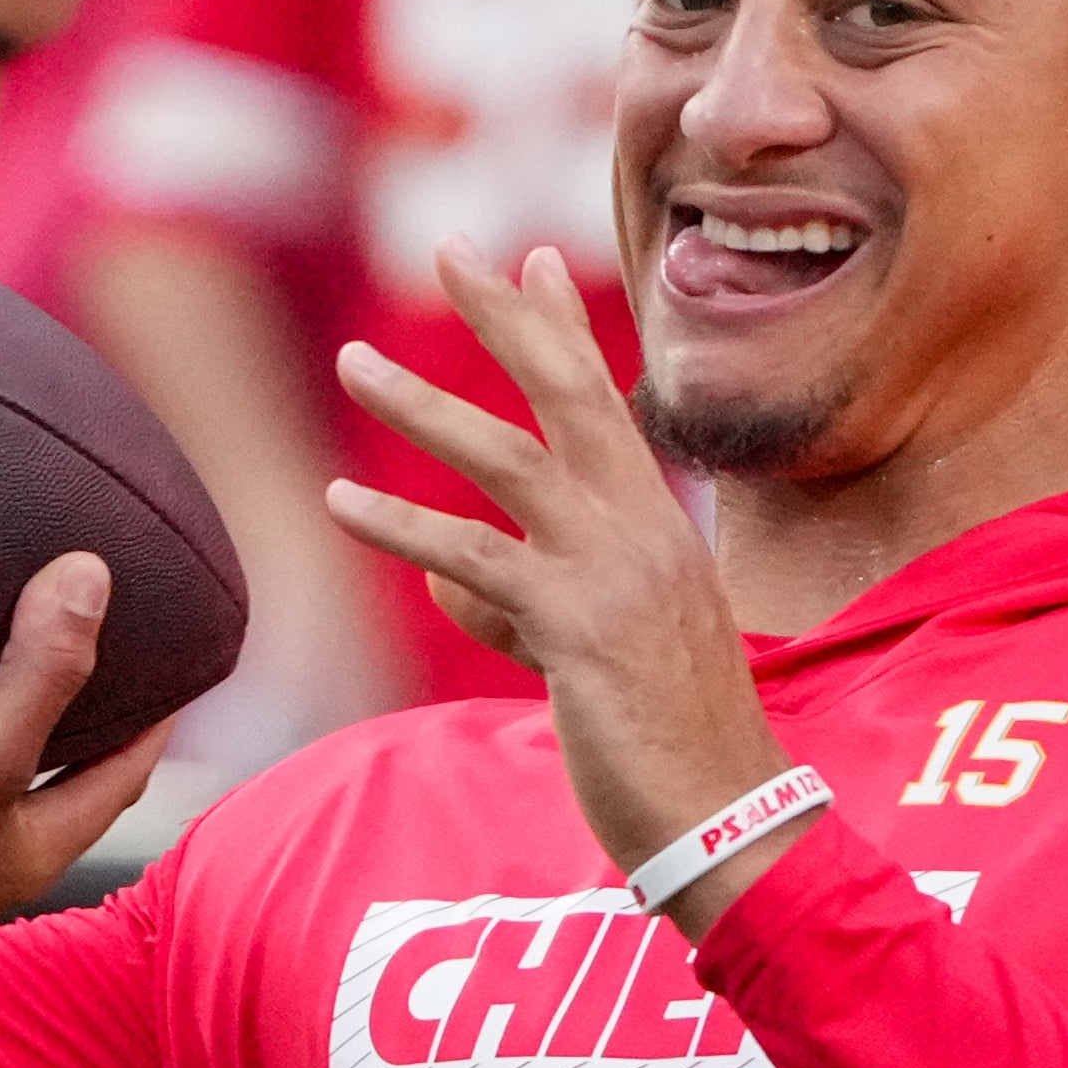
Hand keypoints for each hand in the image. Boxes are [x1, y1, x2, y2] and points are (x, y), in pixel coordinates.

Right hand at [0, 552, 169, 937]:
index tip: (177, 659)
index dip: (154, 718)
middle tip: (100, 635)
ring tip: (19, 628)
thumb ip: (45, 670)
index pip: (123, 774)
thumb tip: (92, 577)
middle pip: (59, 764)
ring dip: (5, 697)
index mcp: (33, 849)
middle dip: (83, 707)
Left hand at [325, 242, 798, 931]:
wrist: (727, 820)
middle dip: (505, 319)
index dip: (560, 330)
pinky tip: (340, 502)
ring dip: (422, 404)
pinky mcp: (578, 627)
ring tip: (351, 361)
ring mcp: (614, 573)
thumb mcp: (593, 657)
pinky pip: (475, 558)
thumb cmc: (669, 748)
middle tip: (450, 247)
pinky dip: (402, 525)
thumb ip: (521, 609)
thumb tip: (446, 583)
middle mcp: (645, 531)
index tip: (524, 259)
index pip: (605, 406)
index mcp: (659, 530)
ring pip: (509, 460)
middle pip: (568, 396)